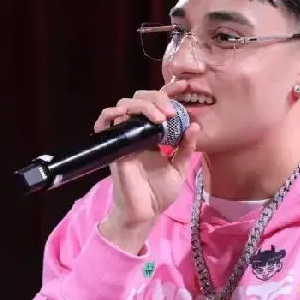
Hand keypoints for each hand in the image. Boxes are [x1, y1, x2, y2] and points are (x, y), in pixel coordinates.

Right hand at [96, 79, 199, 253]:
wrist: (146, 213)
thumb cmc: (159, 193)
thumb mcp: (179, 168)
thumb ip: (186, 147)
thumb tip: (195, 125)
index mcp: (153, 134)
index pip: (158, 104)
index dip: (169, 91)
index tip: (185, 85)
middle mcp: (137, 131)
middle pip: (140, 97)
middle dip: (158, 97)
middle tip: (172, 111)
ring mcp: (124, 137)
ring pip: (125, 104)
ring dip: (144, 105)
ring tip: (161, 118)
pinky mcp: (113, 146)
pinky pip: (105, 121)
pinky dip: (114, 114)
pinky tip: (132, 117)